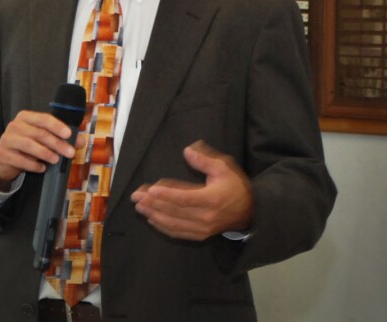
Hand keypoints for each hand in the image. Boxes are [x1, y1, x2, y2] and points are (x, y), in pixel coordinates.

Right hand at [0, 110, 78, 189]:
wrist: (5, 159)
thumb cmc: (27, 145)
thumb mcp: (43, 139)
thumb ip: (61, 137)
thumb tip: (81, 141)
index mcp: (25, 117)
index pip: (43, 118)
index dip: (57, 126)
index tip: (69, 134)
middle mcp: (15, 126)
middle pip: (38, 133)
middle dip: (56, 143)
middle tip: (70, 153)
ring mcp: (7, 140)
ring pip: (29, 145)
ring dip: (45, 153)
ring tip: (56, 160)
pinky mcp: (3, 155)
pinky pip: (20, 160)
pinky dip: (33, 165)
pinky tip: (42, 168)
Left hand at [130, 140, 252, 240]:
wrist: (250, 211)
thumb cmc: (235, 186)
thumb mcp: (224, 168)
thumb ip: (205, 160)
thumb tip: (187, 151)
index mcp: (212, 199)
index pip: (184, 198)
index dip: (166, 195)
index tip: (150, 190)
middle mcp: (206, 217)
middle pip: (174, 211)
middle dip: (153, 204)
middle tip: (136, 196)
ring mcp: (203, 228)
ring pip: (173, 223)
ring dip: (154, 215)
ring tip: (139, 206)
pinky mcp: (201, 235)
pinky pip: (178, 233)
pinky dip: (163, 227)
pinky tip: (152, 219)